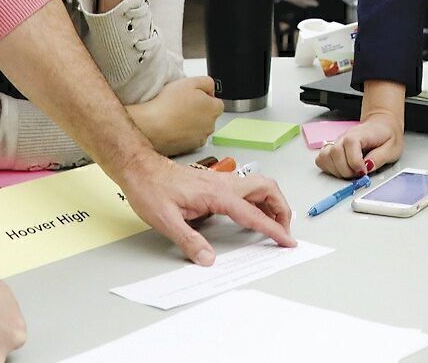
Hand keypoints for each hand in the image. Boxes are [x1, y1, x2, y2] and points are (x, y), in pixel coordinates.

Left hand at [113, 154, 293, 265]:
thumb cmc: (151, 189)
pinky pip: (247, 188)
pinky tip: (252, 213)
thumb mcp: (166, 220)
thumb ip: (190, 241)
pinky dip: (259, 200)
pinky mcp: (216, 182)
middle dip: (282, 209)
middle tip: (283, 231)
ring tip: (273, 223)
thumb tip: (208, 260)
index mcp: (217, 194)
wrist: (141, 168)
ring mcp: (222, 181)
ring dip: (273, 202)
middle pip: (267, 189)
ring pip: (260, 185)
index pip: (254, 214)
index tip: (287, 241)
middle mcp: (224, 184)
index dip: (273, 229)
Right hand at [125, 76, 221, 155]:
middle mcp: (210, 125)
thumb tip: (211, 90)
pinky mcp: (190, 148)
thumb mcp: (189, 82)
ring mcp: (201, 138)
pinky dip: (185, 135)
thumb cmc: (168, 104)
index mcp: (213, 108)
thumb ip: (206, 83)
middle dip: (199, 111)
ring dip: (192, 124)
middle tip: (182, 106)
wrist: (151, 126)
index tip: (193, 97)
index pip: (217, 103)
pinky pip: (191, 139)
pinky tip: (173, 128)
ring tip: (176, 117)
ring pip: (200, 128)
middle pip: (209, 116)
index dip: (204, 98)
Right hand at [314, 108, 402, 179]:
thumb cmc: (386, 135)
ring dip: (337, 171)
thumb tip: (368, 166)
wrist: (381, 125)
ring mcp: (337, 143)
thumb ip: (380, 157)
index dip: (355, 162)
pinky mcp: (332, 149)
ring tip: (350, 172)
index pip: (350, 144)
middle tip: (358, 173)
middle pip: (335, 153)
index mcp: (360, 134)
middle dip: (346, 170)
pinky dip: (328, 168)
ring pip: (325, 157)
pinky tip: (341, 170)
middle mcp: (345, 137)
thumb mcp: (393, 147)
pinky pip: (321, 159)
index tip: (364, 171)